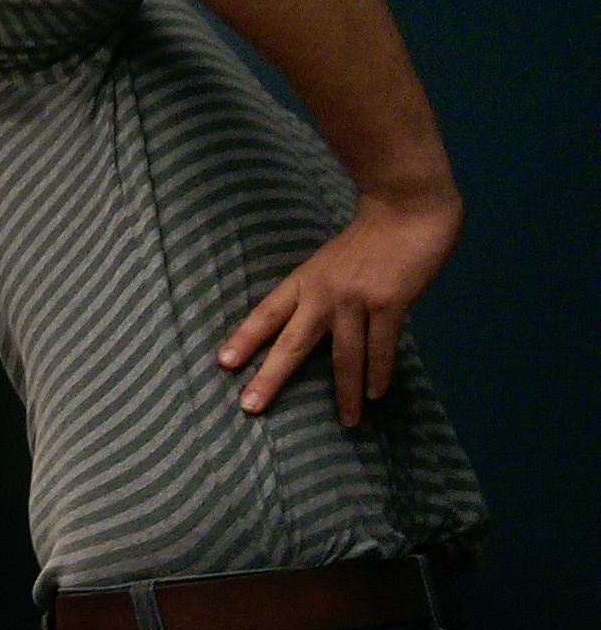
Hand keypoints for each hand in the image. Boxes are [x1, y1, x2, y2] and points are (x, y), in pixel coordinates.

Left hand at [216, 187, 459, 424]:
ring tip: (346, 421)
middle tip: (249, 406)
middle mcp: (323, 294)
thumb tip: (315, 329)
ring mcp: (356, 300)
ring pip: (344, 356)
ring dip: (344, 393)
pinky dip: (380, 373)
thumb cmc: (370, 237)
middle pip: (291, 342)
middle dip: (270, 377)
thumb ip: (321, 293)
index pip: (266, 314)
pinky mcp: (389, 304)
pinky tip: (376, 394)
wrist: (406, 208)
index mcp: (304, 282)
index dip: (244, 338)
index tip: (222, 364)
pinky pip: (382, 348)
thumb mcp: (330, 262)